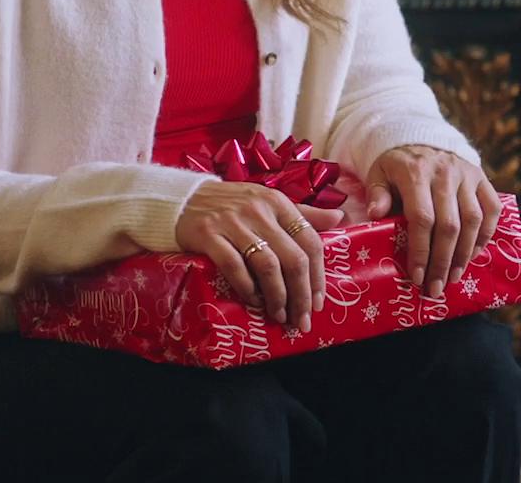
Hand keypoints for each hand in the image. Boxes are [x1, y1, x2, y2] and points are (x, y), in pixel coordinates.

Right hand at [174, 181, 344, 331]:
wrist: (181, 200)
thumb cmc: (231, 204)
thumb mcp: (269, 202)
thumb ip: (303, 213)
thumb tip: (340, 219)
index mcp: (278, 202)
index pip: (310, 241)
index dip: (318, 276)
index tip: (318, 302)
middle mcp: (260, 210)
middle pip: (293, 258)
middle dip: (301, 294)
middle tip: (302, 320)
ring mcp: (233, 222)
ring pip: (267, 265)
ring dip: (277, 296)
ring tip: (279, 315)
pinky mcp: (208, 234)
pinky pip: (234, 267)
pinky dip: (247, 288)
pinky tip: (253, 301)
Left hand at [366, 145, 500, 298]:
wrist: (421, 138)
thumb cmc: (397, 166)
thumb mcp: (379, 174)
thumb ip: (376, 193)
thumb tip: (376, 215)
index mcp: (416, 173)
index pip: (422, 218)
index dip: (421, 250)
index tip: (417, 276)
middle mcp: (445, 173)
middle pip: (449, 225)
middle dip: (442, 261)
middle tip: (436, 288)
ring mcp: (467, 175)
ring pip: (473, 220)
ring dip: (464, 254)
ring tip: (453, 276)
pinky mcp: (482, 178)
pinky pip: (492, 210)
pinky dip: (485, 235)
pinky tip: (473, 254)